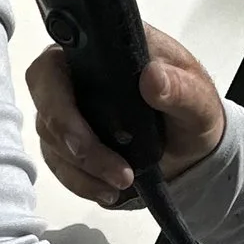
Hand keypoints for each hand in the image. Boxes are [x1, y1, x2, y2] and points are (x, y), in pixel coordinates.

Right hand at [27, 27, 225, 205]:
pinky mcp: (68, 146)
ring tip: (123, 181)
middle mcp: (74, 77)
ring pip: (50, 138)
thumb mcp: (198, 98)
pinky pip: (60, 166)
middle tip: (113, 167)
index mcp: (100, 52)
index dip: (55, 88)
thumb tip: (152, 77)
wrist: (192, 149)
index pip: (56, 60)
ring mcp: (68, 112)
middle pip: (45, 102)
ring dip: (83, 167)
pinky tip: (110, 190)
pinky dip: (83, 183)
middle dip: (73, 139)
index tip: (81, 125)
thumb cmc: (191, 109)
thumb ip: (180, 88)